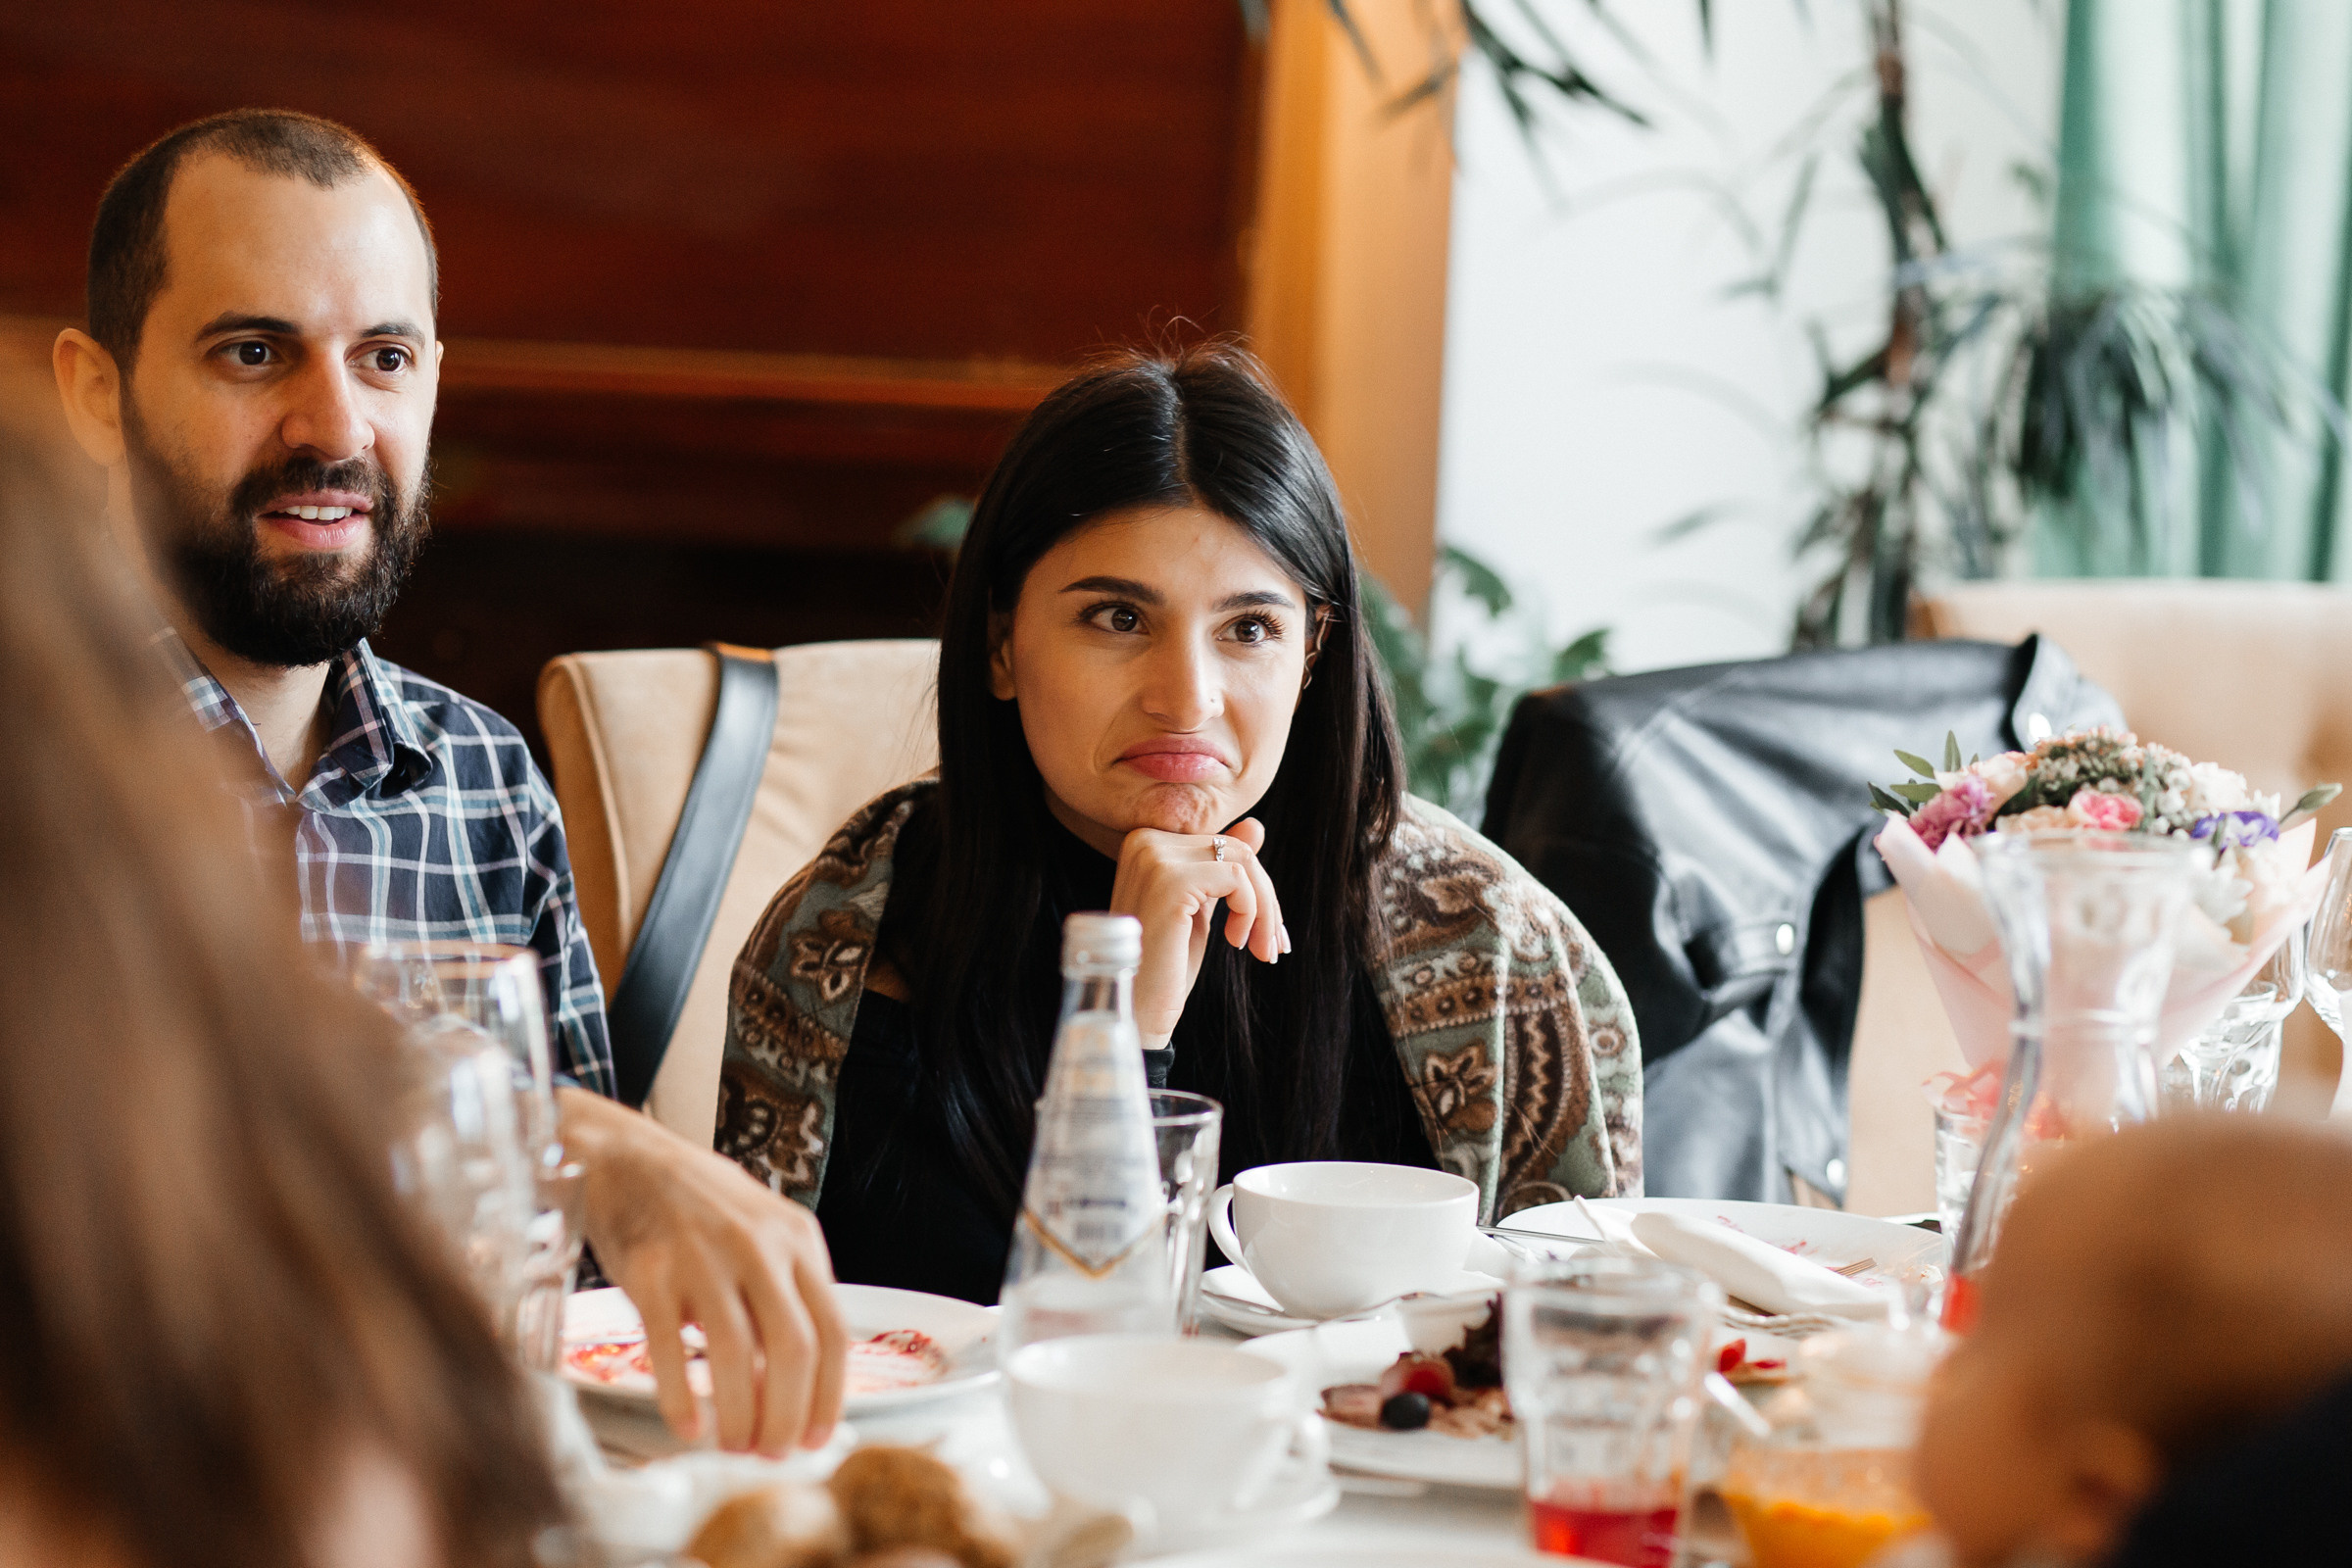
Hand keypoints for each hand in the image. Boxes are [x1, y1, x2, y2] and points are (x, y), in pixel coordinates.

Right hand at [557, 1088, 846, 1454]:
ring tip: (733, 1446)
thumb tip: (796, 1387)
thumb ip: (784, 1296)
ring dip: (738, 1415)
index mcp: (797, 1239)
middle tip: (771, 1453)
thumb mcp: (762, 1235)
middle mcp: (757, 1246)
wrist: (625, 1158)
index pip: (833, 1330)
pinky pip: (668, 1348)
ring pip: (735, 1355)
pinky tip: (687, 1428)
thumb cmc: (700, 1205)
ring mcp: (703, 1257)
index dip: (829, 1395)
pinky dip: (680, 1397)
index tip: (816, 1438)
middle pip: (793, 1349)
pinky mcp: (649, 1271)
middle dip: (786, 1416)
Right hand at [1108, 816, 1286, 1044]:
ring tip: (1260, 948)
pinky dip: (1251, 912)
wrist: (1136, 1009)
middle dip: (1265, 899)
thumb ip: (1219, 867)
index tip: (1267, 930)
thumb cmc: (1164, 965)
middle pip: (1236, 849)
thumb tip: (1255, 825)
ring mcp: (1154, 858)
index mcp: (1146, 843)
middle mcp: (1145, 841)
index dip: (1253, 887)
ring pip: (1242, 861)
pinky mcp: (1169, 881)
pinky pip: (1236, 878)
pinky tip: (1236, 942)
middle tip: (1273, 945)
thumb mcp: (1199, 908)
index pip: (1222, 844)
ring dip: (1264, 910)